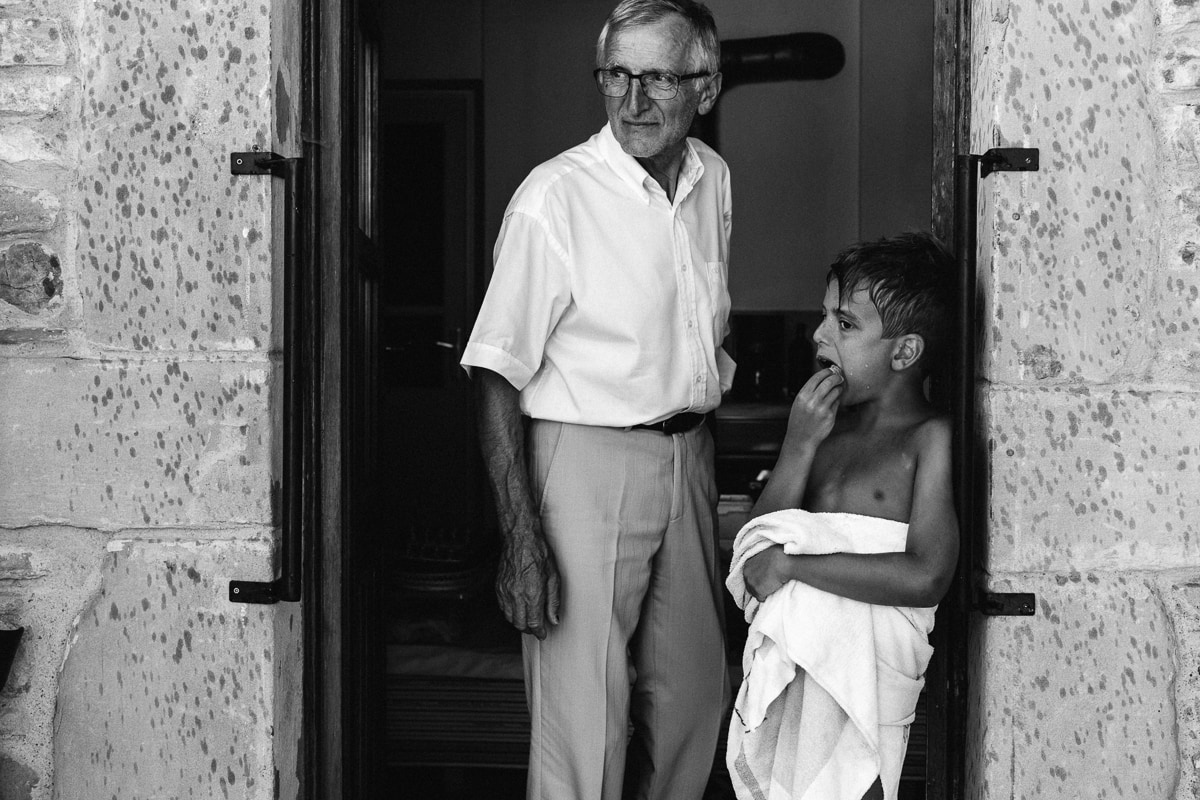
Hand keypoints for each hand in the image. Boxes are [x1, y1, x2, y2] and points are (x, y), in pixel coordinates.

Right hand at [495, 522, 560, 639]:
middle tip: (537, 628)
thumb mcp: (554, 577)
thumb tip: (553, 619)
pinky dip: (510, 612)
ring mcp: (505, 591)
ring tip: (528, 620)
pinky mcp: (498, 586)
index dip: (539, 632)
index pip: (534, 623)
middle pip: (520, 624)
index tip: (543, 633)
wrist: (520, 538)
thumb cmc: (539, 554)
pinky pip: (502, 607)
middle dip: (529, 629)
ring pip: (509, 617)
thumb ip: (553, 601)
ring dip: (519, 622)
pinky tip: (517, 609)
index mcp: (532, 594)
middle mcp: (516, 595)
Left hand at [742, 545, 790, 601]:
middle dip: (758, 586)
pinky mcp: (757, 590)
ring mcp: (751, 583)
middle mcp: (746, 574)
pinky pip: (760, 598)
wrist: (782, 563)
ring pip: (754, 593)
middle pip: (750, 585)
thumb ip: (761, 561)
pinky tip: (772, 591)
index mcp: (747, 564)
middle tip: (768, 585)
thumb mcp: (765, 555)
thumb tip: (766, 565)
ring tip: (771, 588)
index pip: (749, 576)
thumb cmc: (778, 556)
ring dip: (762, 592)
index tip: (764, 580)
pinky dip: (766, 597)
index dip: (757, 579)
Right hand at [785, 366, 842, 447]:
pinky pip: (836, 403)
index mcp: (802, 396)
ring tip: (838, 389)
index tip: (831, 370)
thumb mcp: (799, 404)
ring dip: (838, 388)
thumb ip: (810, 392)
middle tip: (840, 377)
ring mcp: (822, 409)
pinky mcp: (830, 416)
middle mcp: (812, 401)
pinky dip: (836, 400)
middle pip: (829, 382)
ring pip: (835, 392)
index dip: (826, 372)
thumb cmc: (799, 421)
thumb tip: (824, 379)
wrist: (801, 439)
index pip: (817, 377)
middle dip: (836, 377)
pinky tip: (833, 402)